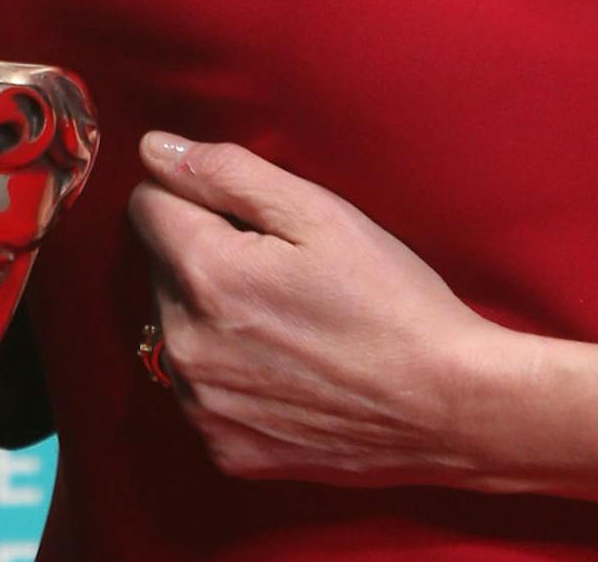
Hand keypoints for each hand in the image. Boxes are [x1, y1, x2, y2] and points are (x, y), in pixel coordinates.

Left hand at [129, 132, 510, 487]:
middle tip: (279, 268)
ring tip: (286, 319)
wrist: (449, 406)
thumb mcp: (318, 212)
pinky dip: (228, 371)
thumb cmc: (390, 298)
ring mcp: (202, 406)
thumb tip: (153, 149)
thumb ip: (225, 171)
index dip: (195, 195)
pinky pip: (200, 387)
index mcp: (204, 274)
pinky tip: (285, 367)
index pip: (148, 204)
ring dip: (209, 312)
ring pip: (174, 326)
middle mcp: (185, 345)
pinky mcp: (225, 448)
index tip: (247, 214)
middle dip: (202, 252)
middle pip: (160, 265)